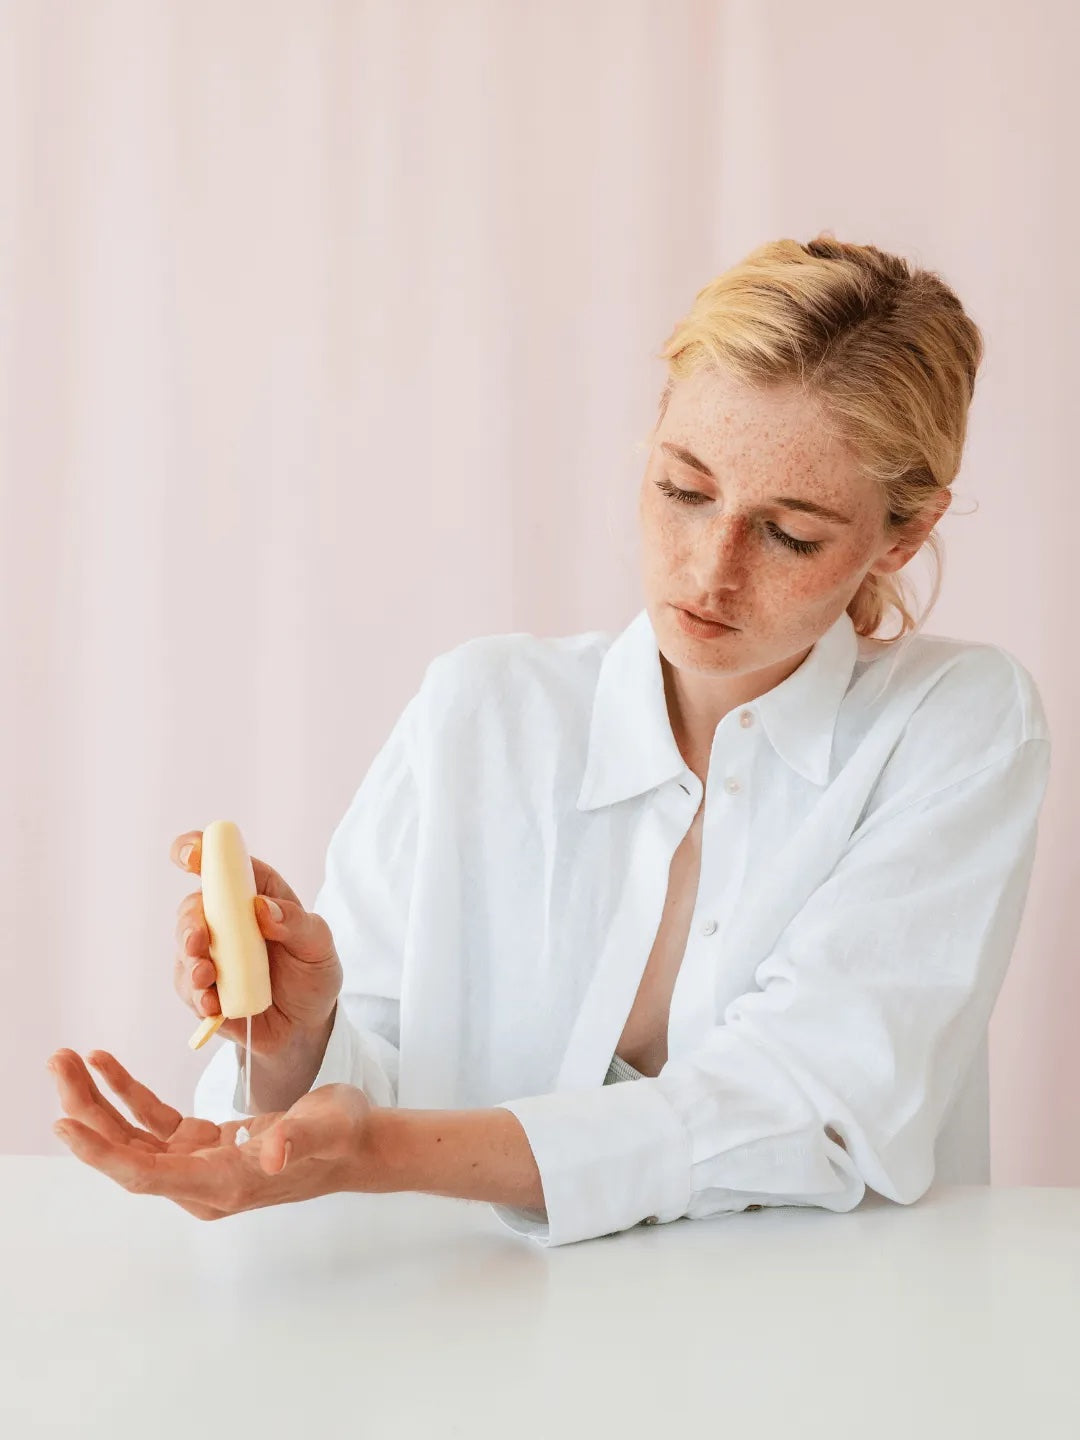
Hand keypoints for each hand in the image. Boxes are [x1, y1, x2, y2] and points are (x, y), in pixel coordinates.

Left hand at [46, 1048, 377, 1218]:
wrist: (359, 1143)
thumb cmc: (345, 1135)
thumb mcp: (326, 1127)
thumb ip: (295, 1138)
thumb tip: (269, 1151)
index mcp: (223, 1183)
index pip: (146, 1173)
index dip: (101, 1152)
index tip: (62, 1124)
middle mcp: (202, 1182)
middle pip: (128, 1154)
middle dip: (87, 1113)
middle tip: (58, 1066)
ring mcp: (200, 1165)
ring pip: (133, 1138)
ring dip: (99, 1101)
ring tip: (70, 1061)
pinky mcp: (205, 1145)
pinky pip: (154, 1122)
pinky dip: (128, 1094)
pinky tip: (107, 1066)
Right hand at [171, 830, 341, 1058]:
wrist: (306, 1025)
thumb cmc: (312, 973)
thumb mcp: (319, 945)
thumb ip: (296, 923)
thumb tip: (262, 907)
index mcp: (256, 893)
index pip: (224, 863)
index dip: (201, 851)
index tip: (190, 853)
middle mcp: (227, 920)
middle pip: (193, 906)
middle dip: (189, 921)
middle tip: (199, 940)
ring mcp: (211, 954)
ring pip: (184, 946)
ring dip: (190, 960)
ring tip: (206, 978)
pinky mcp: (202, 988)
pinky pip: (187, 987)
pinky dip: (197, 995)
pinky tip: (212, 1004)